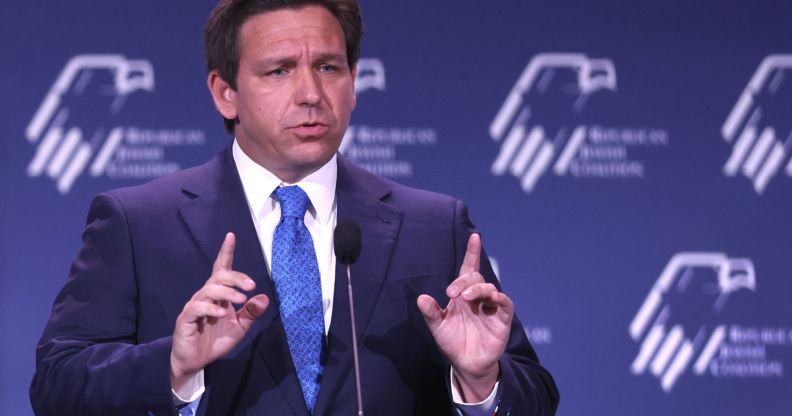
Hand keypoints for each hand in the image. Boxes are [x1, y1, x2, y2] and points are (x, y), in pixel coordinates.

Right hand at [170, 232, 268, 389]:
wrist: (195, 361)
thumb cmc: (215, 340)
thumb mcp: (239, 327)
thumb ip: (251, 312)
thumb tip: (264, 297)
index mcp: (218, 294)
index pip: (222, 268)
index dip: (226, 252)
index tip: (231, 236)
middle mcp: (206, 295)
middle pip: (219, 276)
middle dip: (236, 277)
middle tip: (251, 285)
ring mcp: (195, 305)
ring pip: (210, 289)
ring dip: (228, 293)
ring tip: (241, 300)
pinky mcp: (186, 318)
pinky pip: (198, 307)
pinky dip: (211, 308)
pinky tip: (222, 314)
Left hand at [417, 234, 513, 401]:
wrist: (466, 364)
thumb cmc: (453, 342)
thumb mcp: (438, 327)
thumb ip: (431, 313)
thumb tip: (421, 298)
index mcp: (462, 295)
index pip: (468, 269)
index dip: (472, 253)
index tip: (474, 237)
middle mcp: (478, 297)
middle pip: (475, 278)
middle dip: (464, 281)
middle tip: (452, 294)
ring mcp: (491, 307)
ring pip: (489, 288)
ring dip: (478, 289)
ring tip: (465, 299)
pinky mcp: (502, 318)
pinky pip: (505, 303)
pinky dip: (499, 298)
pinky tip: (491, 298)